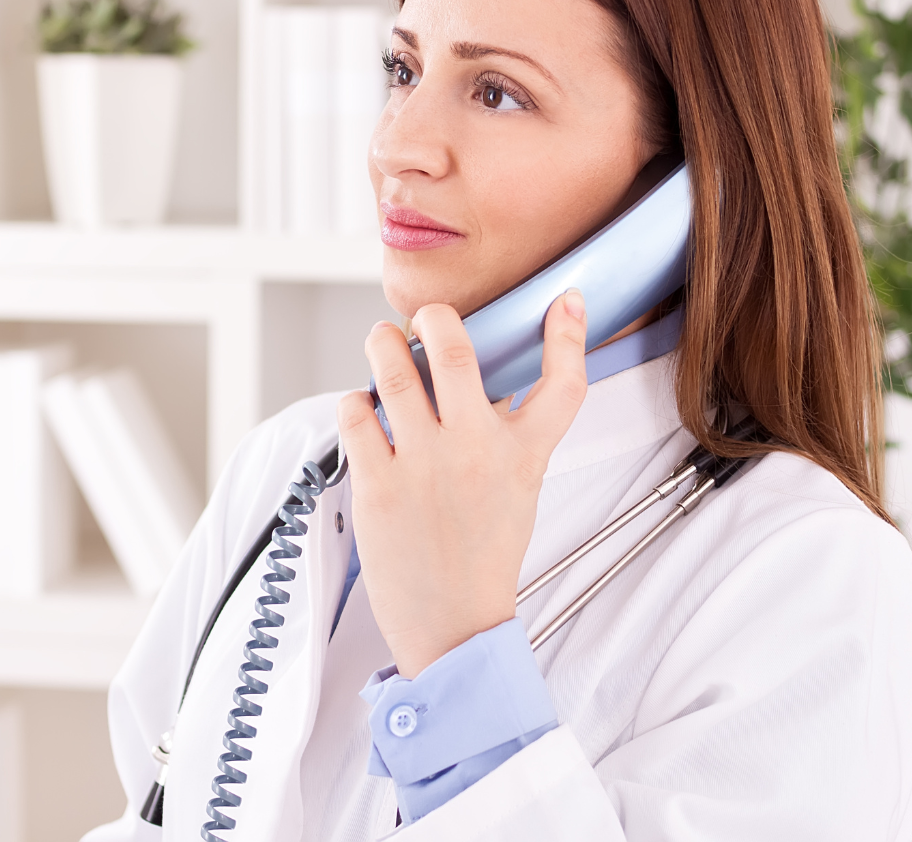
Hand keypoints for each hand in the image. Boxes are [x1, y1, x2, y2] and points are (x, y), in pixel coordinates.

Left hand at [337, 291, 587, 677]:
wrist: (454, 626)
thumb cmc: (484, 554)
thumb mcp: (518, 488)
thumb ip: (510, 434)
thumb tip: (491, 380)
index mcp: (522, 454)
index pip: (564, 384)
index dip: (570, 333)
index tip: (564, 299)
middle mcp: (476, 450)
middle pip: (453, 350)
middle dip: (433, 316)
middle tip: (424, 317)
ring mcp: (424, 465)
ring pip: (392, 370)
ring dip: (381, 343)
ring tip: (382, 342)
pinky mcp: (378, 486)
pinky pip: (355, 413)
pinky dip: (356, 401)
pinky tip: (365, 410)